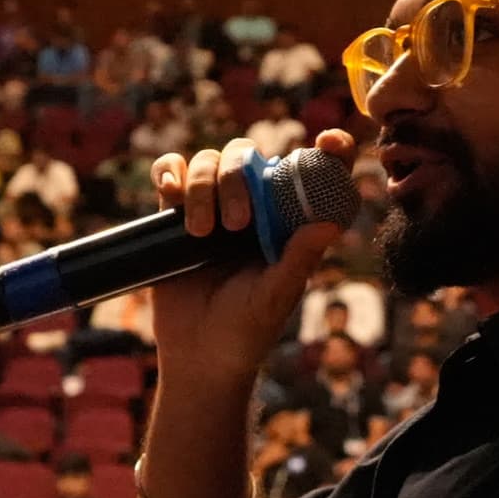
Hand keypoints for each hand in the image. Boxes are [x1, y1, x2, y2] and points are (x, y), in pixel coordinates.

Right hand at [143, 133, 351, 389]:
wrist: (197, 356)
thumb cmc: (246, 331)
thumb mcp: (276, 296)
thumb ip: (299, 260)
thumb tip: (329, 225)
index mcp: (288, 221)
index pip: (314, 173)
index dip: (328, 149)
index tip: (329, 141)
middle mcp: (254, 207)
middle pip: (248, 157)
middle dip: (239, 178)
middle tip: (237, 224)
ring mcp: (213, 208)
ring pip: (208, 161)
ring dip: (203, 185)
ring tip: (200, 232)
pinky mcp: (174, 215)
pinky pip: (171, 173)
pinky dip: (169, 172)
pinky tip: (169, 191)